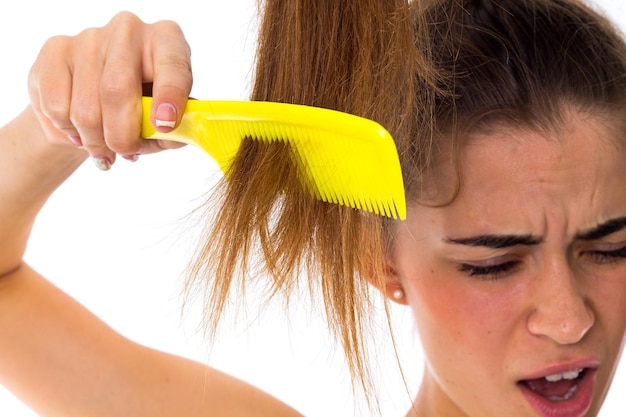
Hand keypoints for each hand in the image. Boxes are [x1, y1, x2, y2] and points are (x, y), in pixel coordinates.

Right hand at [27, 11, 192, 168]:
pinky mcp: (56, 50)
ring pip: (86, 107)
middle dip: (122, 135)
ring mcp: (90, 37)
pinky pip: (56, 106)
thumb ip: (174, 131)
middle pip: (117, 89)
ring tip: (105, 148)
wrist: (98, 99)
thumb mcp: (166, 121)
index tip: (165, 124)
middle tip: (126, 152)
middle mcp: (129, 31)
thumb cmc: (142, 109)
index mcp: (167, 41)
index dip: (170, 95)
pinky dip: (70, 132)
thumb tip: (171, 135)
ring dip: (96, 140)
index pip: (172, 65)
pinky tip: (81, 132)